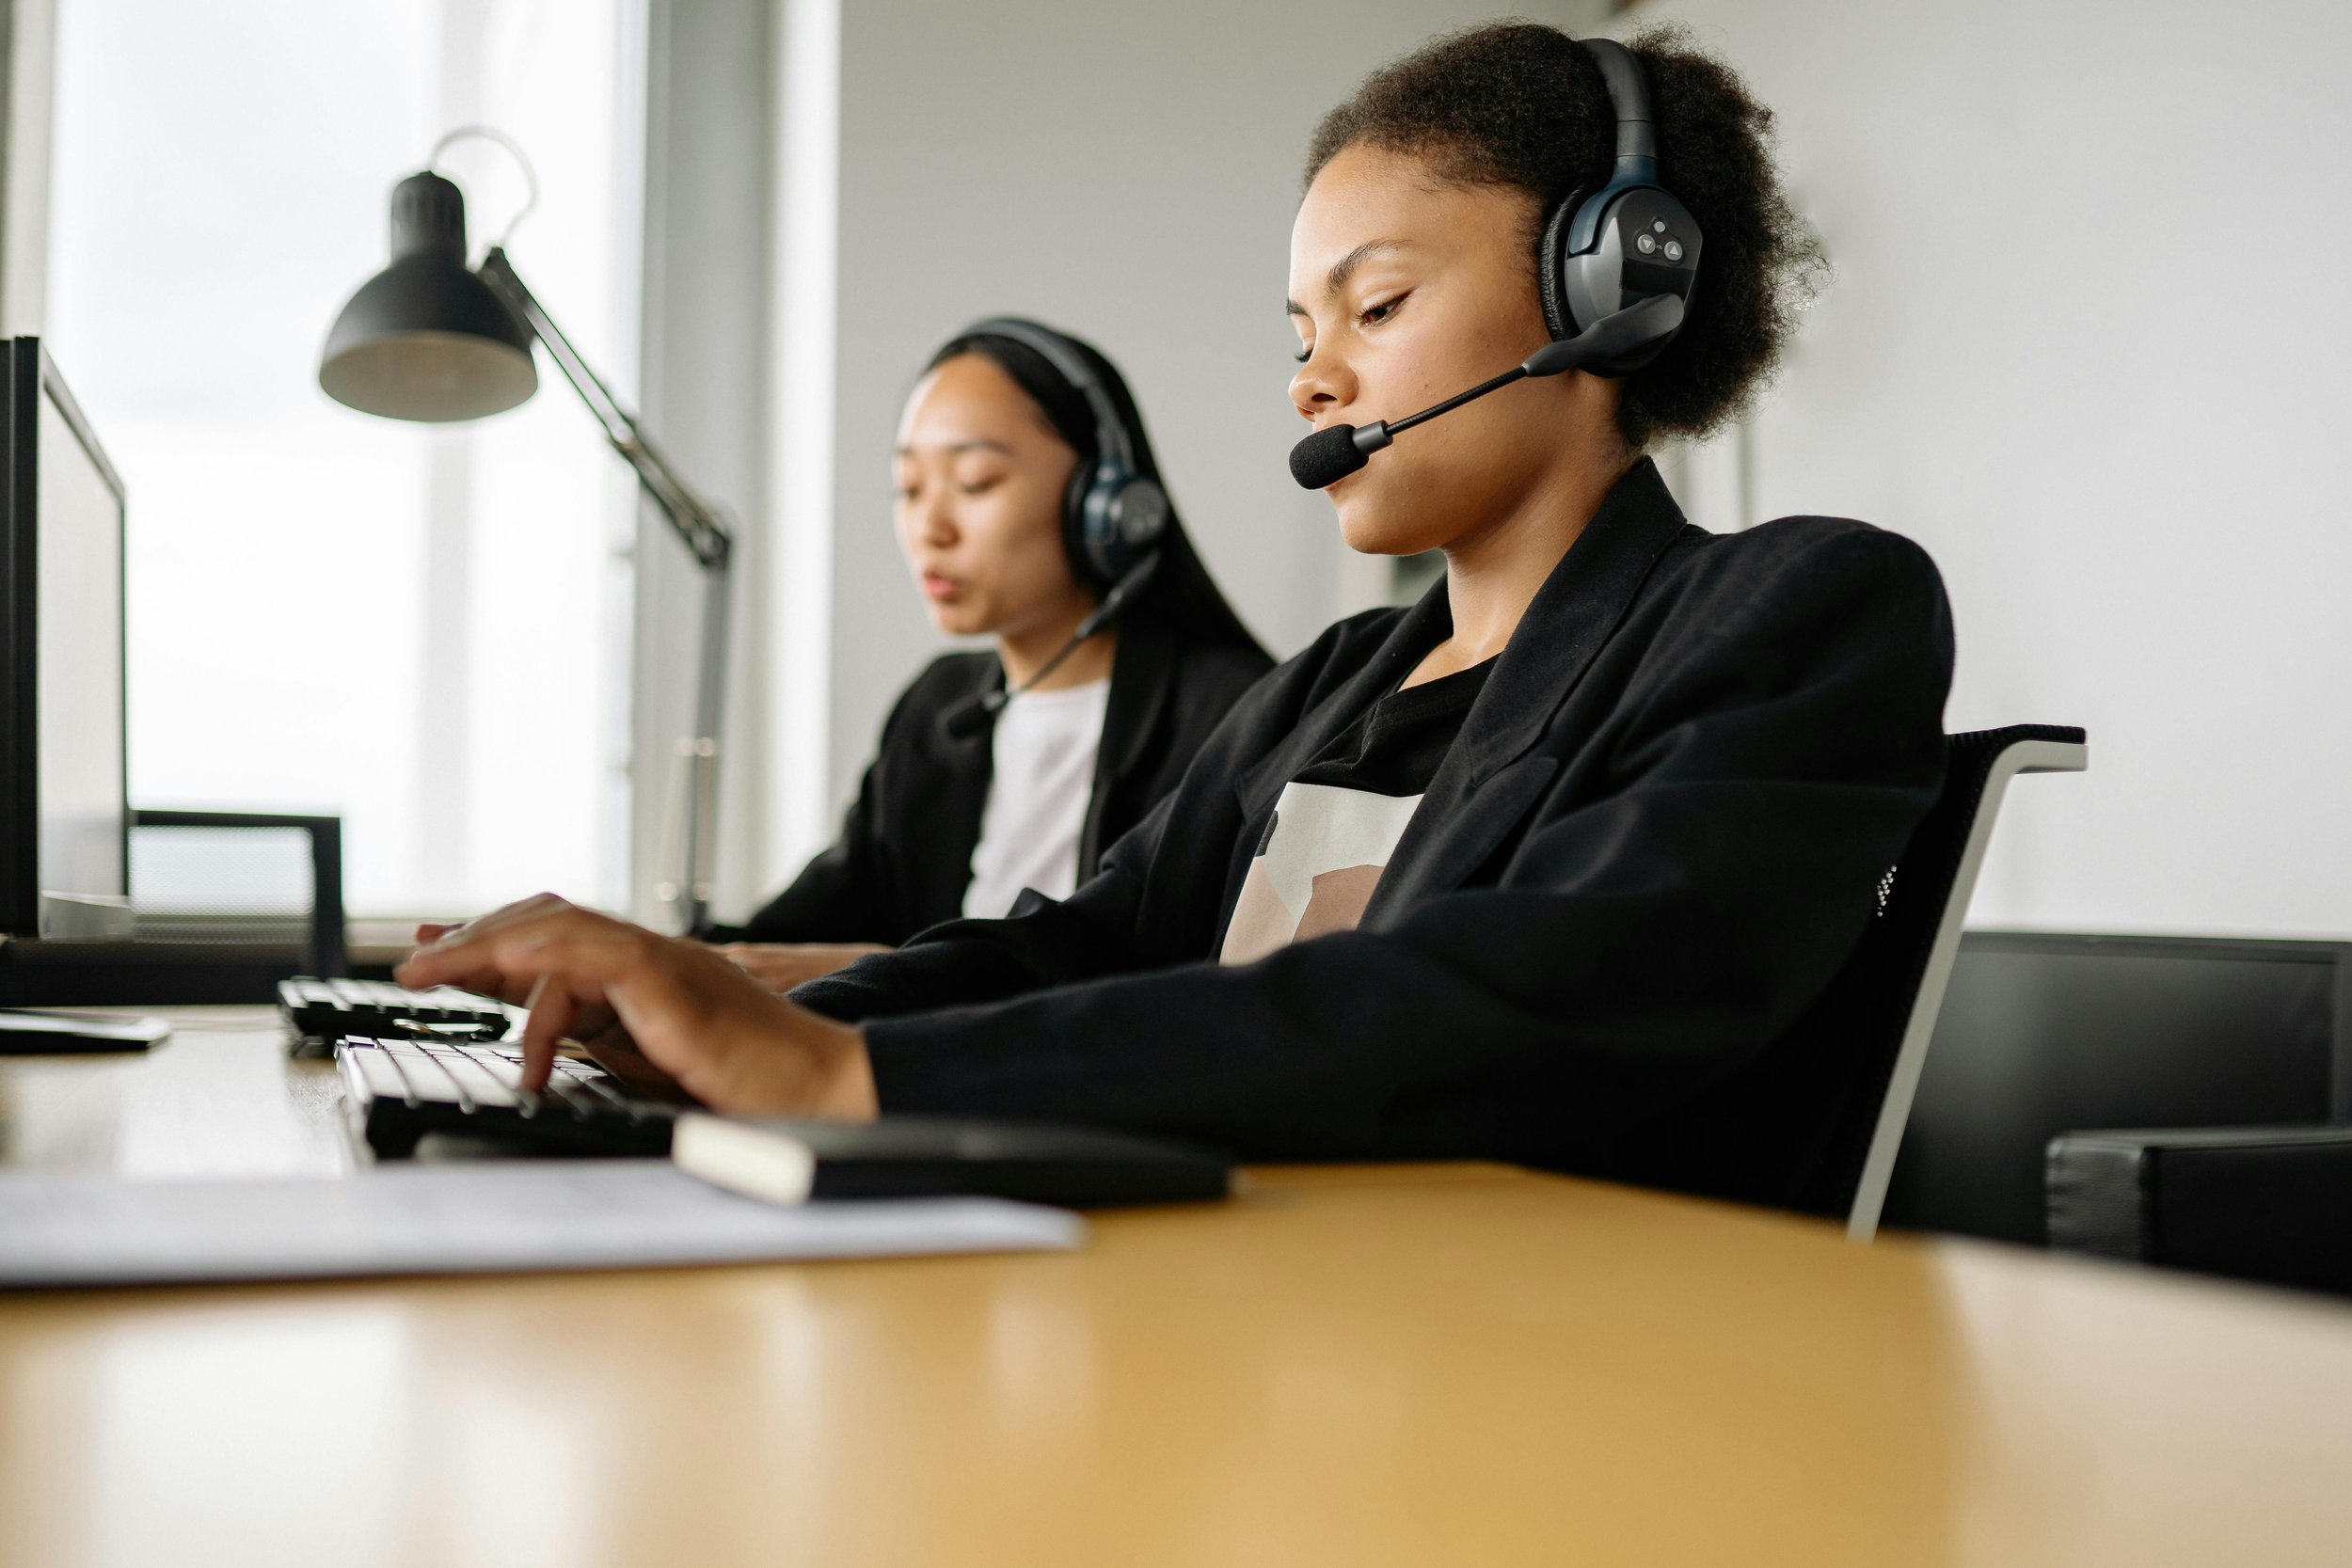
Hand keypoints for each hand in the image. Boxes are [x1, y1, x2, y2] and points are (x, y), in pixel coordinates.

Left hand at [397, 895, 878, 1118]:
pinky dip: (539, 962)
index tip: (434, 950)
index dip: (488, 944)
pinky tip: (499, 971)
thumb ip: (604, 1047)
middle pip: (544, 923)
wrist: (821, 1089)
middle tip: (413, 962)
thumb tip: (542, 1049)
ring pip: (556, 930)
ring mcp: (659, 963)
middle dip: (470, 939)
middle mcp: (646, 959)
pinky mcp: (669, 981)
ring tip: (430, 972)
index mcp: (641, 980)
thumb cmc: (755, 1088)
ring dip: (483, 948)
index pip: (552, 947)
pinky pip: (591, 956)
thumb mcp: (655, 1066)